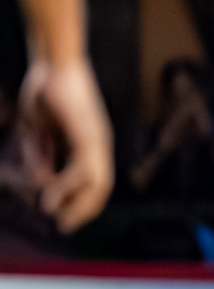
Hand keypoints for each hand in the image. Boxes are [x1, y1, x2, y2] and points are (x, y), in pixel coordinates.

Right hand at [17, 58, 113, 232]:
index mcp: (89, 142)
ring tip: (60, 219)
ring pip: (98, 182)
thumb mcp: (37, 130)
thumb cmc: (45, 91)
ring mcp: (97, 139)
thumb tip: (43, 184)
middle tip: (65, 227)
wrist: (52, 61)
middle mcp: (99, 143)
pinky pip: (84, 169)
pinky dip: (69, 187)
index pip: (94, 180)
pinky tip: (51, 198)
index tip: (63, 216)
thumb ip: (40, 156)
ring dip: (79, 204)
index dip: (81, 200)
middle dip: (85, 210)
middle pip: (102, 187)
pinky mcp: (89, 134)